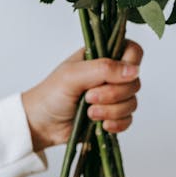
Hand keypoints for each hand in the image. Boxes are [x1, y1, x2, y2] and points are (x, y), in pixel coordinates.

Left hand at [21, 40, 142, 152]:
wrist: (41, 124)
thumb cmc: (51, 93)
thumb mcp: (74, 75)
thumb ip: (104, 69)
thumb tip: (134, 70)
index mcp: (102, 56)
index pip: (132, 51)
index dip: (131, 64)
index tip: (118, 76)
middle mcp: (111, 74)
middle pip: (134, 81)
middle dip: (113, 94)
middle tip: (89, 97)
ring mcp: (113, 96)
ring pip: (132, 102)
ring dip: (112, 110)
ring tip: (90, 113)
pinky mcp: (113, 116)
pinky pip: (128, 119)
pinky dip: (116, 124)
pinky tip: (100, 125)